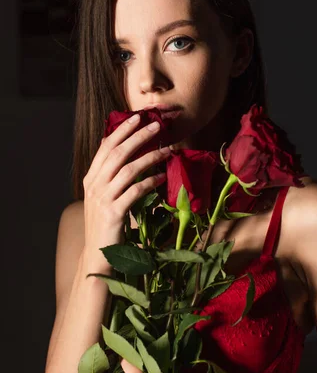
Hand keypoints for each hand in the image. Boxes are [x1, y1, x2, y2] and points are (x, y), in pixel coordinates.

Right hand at [82, 115, 171, 270]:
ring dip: (150, 157)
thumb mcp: (103, 197)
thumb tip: (129, 155)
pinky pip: (136, 192)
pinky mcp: (114, 213)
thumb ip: (112, 178)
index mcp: (91, 179)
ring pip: (128, 170)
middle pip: (118, 154)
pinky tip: (163, 177)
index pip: (105, 147)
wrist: (98, 254)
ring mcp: (103, 199)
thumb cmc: (106, 225)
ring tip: (168, 150)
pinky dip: (151, 182)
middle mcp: (95, 186)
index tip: (137, 118)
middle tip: (157, 126)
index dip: (122, 131)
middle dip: (138, 137)